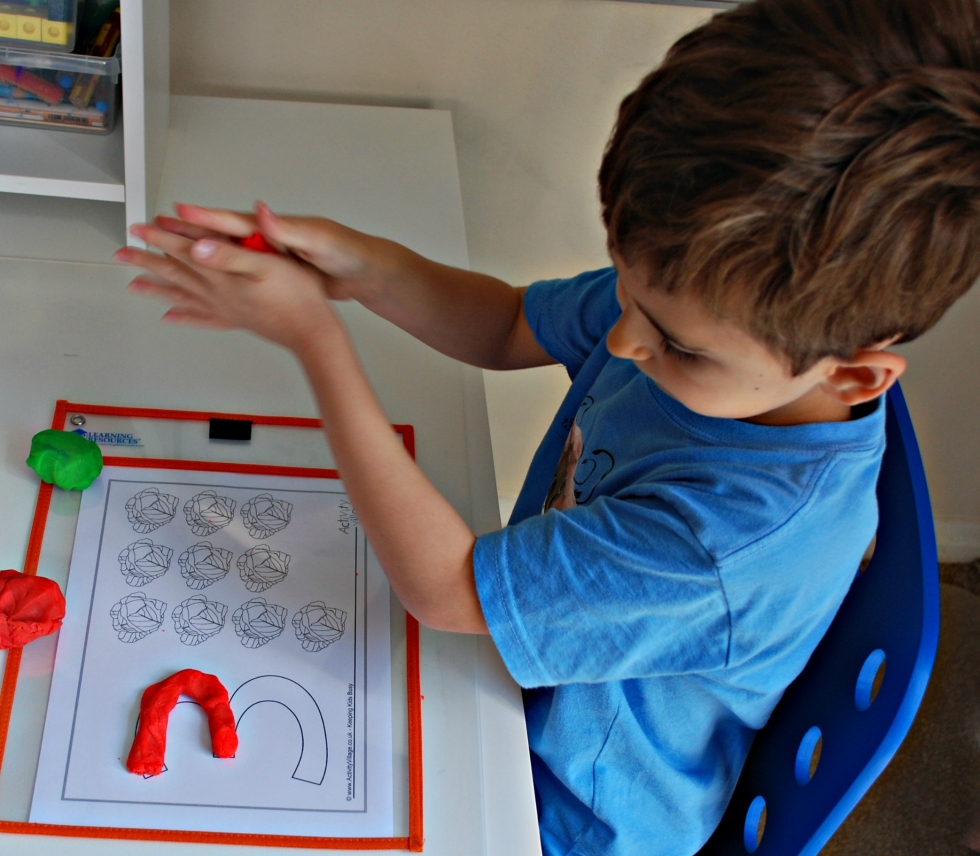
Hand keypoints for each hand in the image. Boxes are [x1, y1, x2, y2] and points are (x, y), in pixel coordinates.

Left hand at [114, 222, 340, 353]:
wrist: (313, 330)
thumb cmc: (298, 296)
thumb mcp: (267, 264)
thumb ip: (229, 255)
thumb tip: (198, 246)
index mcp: (224, 276)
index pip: (183, 252)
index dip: (159, 238)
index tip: (138, 229)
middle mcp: (218, 294)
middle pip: (174, 274)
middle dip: (146, 261)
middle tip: (123, 253)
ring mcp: (225, 309)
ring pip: (181, 296)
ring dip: (156, 289)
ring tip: (134, 285)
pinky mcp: (236, 320)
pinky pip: (201, 318)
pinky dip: (183, 317)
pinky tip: (171, 317)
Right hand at [162, 202, 399, 303]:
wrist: (366, 274)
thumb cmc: (348, 252)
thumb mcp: (318, 239)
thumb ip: (288, 229)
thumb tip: (262, 213)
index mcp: (274, 228)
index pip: (231, 221)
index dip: (203, 218)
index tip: (175, 213)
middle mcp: (266, 240)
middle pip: (217, 237)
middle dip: (184, 234)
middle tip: (152, 230)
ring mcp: (268, 259)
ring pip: (222, 258)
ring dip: (194, 259)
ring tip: (165, 258)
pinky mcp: (274, 277)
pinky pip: (238, 278)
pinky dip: (218, 282)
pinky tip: (204, 289)